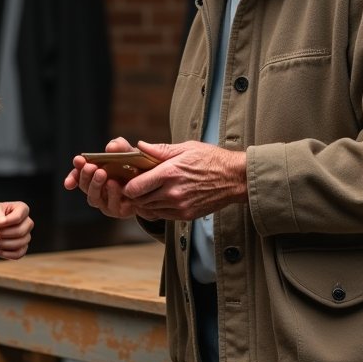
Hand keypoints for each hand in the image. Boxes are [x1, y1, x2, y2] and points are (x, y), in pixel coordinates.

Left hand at [0, 200, 33, 259]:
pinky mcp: (22, 246)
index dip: (5, 222)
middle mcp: (27, 222)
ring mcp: (26, 234)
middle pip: (20, 231)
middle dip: (4, 234)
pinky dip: (8, 254)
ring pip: (20, 243)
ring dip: (4, 244)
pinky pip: (19, 253)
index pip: (18, 217)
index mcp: (22, 209)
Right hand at [64, 137, 143, 218]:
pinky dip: (111, 194)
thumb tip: (110, 147)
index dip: (74, 171)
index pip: (78, 176)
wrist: (154, 184)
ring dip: (96, 185)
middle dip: (85, 176)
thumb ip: (120, 147)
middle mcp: (97, 190)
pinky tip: (114, 184)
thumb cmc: (136, 167)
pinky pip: (111, 205)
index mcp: (94, 176)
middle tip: (90, 166)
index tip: (77, 160)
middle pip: (85, 186)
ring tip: (102, 173)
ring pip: (94, 198)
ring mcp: (106, 202)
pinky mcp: (117, 211)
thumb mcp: (129, 153)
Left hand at [122, 141, 246, 219]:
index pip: (135, 187)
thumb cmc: (211, 159)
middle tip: (135, 186)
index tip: (128, 180)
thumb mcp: (186, 148)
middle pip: (139, 200)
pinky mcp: (186, 215)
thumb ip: (160, 150)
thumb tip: (140, 146)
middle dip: (134, 194)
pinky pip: (162, 215)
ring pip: (149, 209)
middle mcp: (172, 192)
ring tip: (148, 191)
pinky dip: (157, 208)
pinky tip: (161, 198)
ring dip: (145, 202)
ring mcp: (179, 206)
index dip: (127, 185)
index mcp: (170, 173)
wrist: (234, 178)